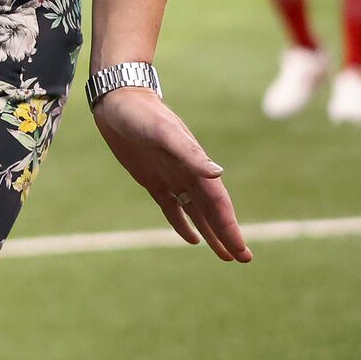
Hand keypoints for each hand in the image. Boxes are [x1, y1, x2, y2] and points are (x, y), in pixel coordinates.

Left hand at [91, 87, 251, 262]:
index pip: (219, 204)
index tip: (243, 250)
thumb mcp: (164, 132)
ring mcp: (171, 178)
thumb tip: (217, 173)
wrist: (117, 101)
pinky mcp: (152, 180)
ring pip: (195, 213)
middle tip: (243, 259)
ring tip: (224, 255)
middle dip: (227, 235)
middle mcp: (187, 174)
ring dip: (210, 232)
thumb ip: (189, 153)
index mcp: (195, 165)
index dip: (231, 227)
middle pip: (212, 212)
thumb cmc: (143, 114)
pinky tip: (192, 239)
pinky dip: (182, 224)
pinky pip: (171, 207)